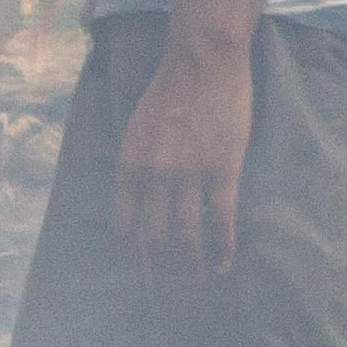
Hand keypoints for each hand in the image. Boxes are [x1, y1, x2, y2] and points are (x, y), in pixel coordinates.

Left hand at [115, 21, 257, 273]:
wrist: (202, 58)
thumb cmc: (170, 88)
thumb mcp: (137, 127)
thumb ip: (139, 164)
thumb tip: (143, 199)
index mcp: (129, 163)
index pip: (123, 223)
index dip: (131, 253)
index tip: (139, 270)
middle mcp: (154, 174)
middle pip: (154, 237)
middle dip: (161, 269)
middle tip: (169, 288)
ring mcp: (189, 174)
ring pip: (186, 236)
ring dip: (190, 266)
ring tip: (195, 283)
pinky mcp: (222, 170)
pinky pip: (221, 221)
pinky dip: (222, 249)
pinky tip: (223, 265)